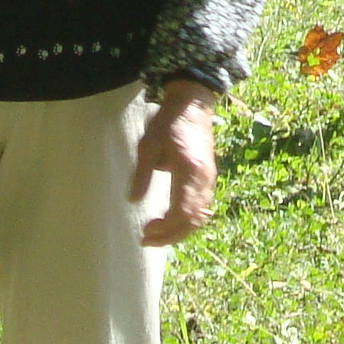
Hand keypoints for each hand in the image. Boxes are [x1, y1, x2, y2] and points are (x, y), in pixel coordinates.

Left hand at [131, 80, 219, 245]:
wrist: (193, 104)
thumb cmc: (168, 122)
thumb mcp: (148, 145)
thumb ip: (142, 174)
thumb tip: (133, 202)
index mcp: (189, 171)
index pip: (181, 212)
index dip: (164, 229)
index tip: (145, 232)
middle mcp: (204, 179)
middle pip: (192, 220)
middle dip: (170, 236)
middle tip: (147, 239)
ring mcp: (209, 179)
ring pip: (199, 216)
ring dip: (179, 230)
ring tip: (156, 233)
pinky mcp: (209, 177)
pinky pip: (202, 207)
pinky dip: (188, 220)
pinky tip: (171, 221)